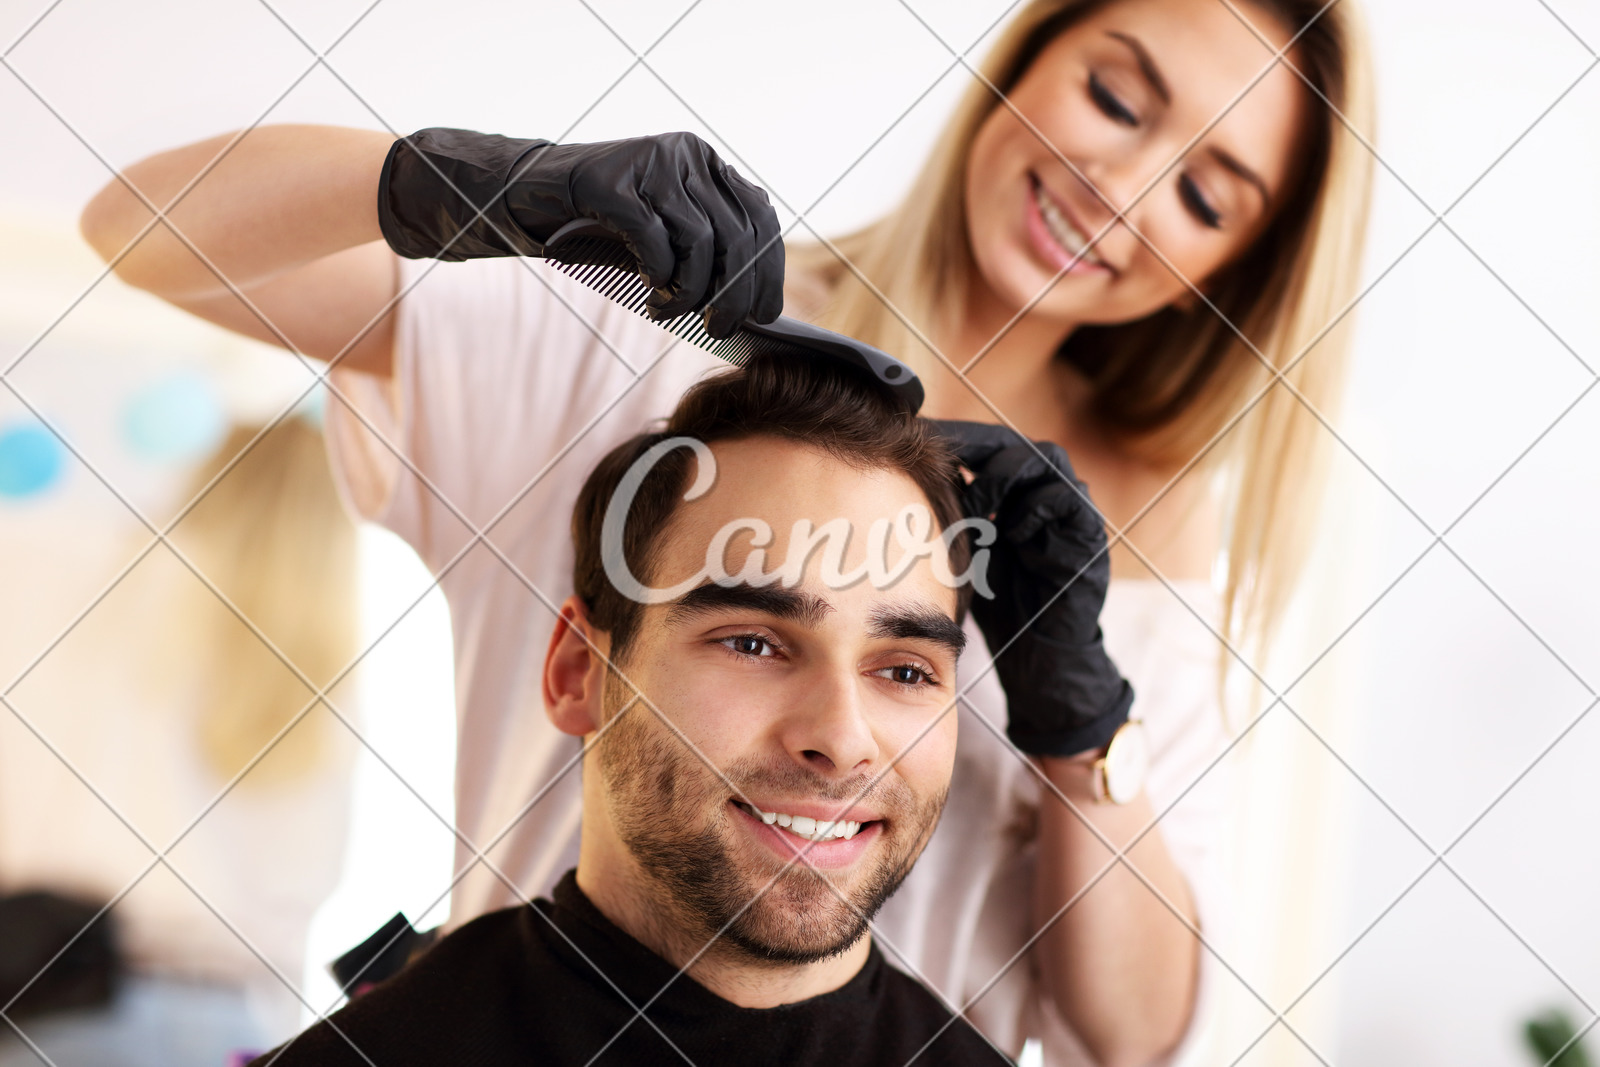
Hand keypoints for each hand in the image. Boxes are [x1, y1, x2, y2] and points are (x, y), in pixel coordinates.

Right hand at [378, 128, 783, 336]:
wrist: (524, 198)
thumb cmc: (599, 227)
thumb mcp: (662, 239)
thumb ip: (704, 255)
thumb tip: (751, 303)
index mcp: (706, 163)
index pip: (759, 218)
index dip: (767, 271)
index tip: (764, 315)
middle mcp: (686, 153)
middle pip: (738, 233)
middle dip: (735, 293)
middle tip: (719, 328)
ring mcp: (650, 161)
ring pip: (702, 241)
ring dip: (691, 292)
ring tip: (668, 311)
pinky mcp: (612, 179)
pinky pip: (655, 239)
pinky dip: (659, 276)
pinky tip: (649, 294)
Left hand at [931, 420, 1132, 756]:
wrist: (1040, 657)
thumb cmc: (1000, 605)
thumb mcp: (966, 551)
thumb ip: (951, 514)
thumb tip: (902, 477)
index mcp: (1020, 495)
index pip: (993, 445)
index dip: (959, 438)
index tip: (918, 437)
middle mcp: (1051, 495)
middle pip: (1018, 443)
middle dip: (978, 446)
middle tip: (941, 455)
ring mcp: (1074, 513)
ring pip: (1047, 460)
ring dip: (1004, 475)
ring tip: (974, 502)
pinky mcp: (1090, 537)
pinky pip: (1068, 500)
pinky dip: (1034, 507)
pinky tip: (1006, 529)